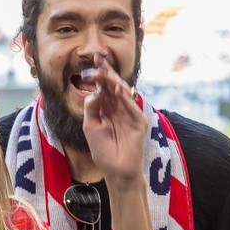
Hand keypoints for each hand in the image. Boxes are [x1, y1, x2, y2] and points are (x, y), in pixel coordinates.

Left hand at [82, 53, 147, 184]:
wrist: (115, 170)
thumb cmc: (102, 150)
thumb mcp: (91, 126)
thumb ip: (92, 107)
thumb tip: (96, 90)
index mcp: (107, 108)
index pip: (104, 87)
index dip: (99, 74)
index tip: (93, 61)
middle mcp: (119, 108)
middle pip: (114, 85)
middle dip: (106, 72)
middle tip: (98, 59)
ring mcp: (130, 114)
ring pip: (123, 93)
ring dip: (113, 81)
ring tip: (104, 71)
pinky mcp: (139, 122)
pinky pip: (132, 107)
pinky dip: (125, 98)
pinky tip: (117, 89)